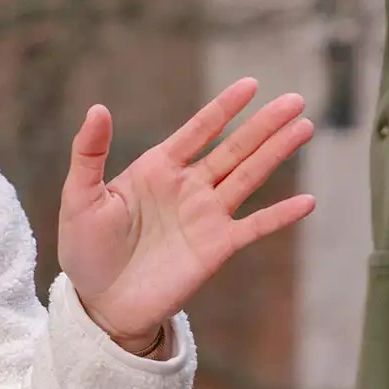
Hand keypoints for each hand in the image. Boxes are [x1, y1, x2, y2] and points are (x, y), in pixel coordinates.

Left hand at [57, 78, 316, 349]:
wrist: (100, 304)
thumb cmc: (86, 249)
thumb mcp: (80, 197)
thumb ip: (89, 153)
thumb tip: (98, 108)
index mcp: (158, 169)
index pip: (198, 131)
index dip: (224, 108)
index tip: (250, 84)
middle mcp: (188, 187)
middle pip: (234, 148)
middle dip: (264, 124)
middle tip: (295, 99)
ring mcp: (205, 217)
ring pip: (249, 177)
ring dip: (277, 153)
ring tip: (305, 127)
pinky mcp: (216, 248)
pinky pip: (255, 227)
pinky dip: (280, 215)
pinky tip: (308, 201)